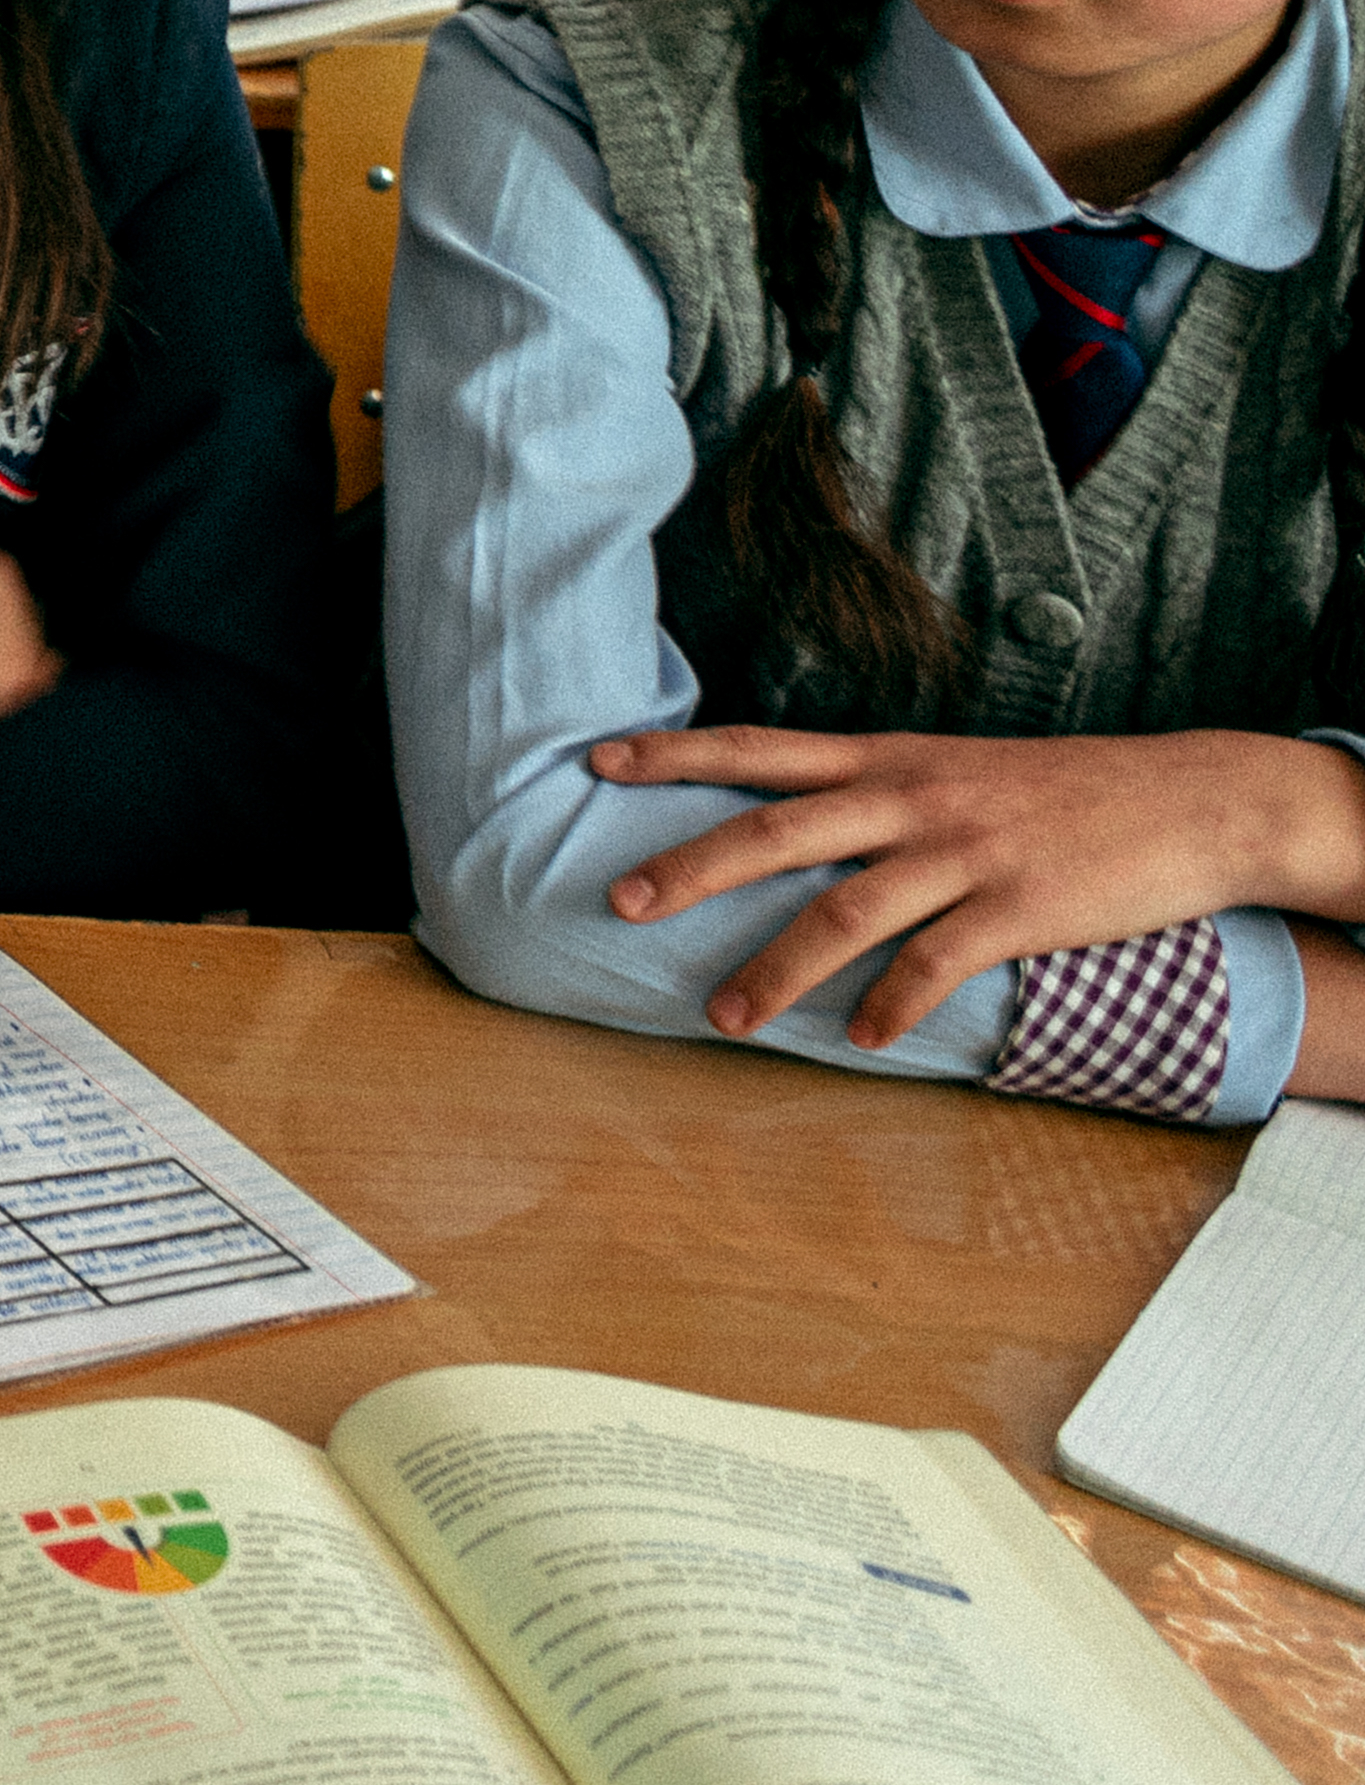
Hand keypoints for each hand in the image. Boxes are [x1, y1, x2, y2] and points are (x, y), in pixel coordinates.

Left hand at [587, 722, 1364, 1049]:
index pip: (758, 748)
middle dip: (690, 866)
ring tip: (723, 1017)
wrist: (1191, 798)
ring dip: (775, 968)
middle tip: (619, 902)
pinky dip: (889, 1004)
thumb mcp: (955, 768)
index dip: (674, 752)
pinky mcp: (1019, 908)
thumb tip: (795, 817)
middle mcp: (912, 798)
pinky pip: (937, 964)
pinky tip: (856, 1040)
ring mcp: (965, 853)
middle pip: (775, 828)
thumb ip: (877, 790)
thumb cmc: (1062, 790)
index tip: (596, 759)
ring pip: (843, 910)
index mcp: (889, 760)